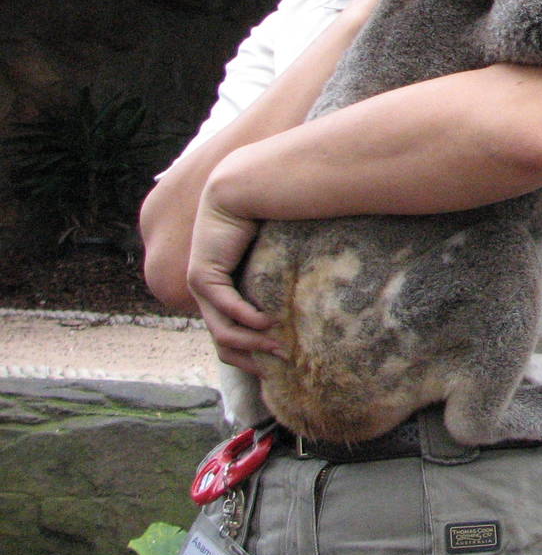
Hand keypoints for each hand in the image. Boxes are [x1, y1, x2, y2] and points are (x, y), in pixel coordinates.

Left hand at [187, 184, 282, 374]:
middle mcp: (209, 294)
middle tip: (281, 368)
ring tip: (279, 347)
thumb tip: (326, 298)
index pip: (233, 335)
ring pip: (222, 331)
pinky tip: (268, 322)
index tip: (281, 364)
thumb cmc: (271, 217)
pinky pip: (225, 307)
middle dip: (252, 359)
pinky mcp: (202, 276)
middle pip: (224, 343)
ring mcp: (201, 286)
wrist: (246, 186)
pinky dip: (245, 319)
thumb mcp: (279, 259)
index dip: (253, 355)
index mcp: (225, 292)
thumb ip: (286, 280)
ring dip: (252, 343)